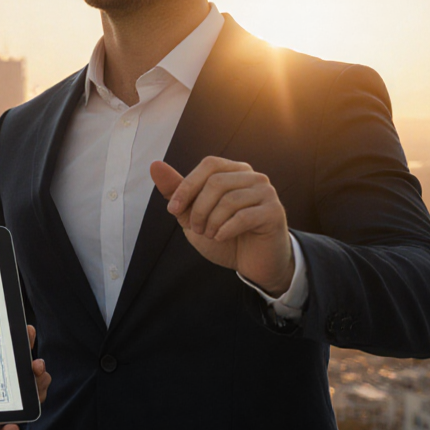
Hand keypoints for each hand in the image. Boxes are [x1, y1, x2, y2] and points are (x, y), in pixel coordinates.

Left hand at [149, 157, 293, 295]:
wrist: (252, 264)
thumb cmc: (224, 236)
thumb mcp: (193, 214)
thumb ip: (176, 191)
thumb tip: (155, 165)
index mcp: (235, 171)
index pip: (209, 165)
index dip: (187, 186)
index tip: (173, 210)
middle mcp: (254, 177)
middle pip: (216, 182)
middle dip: (198, 209)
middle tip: (196, 229)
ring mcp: (267, 193)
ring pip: (229, 200)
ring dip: (211, 222)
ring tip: (210, 234)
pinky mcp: (274, 213)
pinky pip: (243, 217)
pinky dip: (225, 230)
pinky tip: (221, 238)